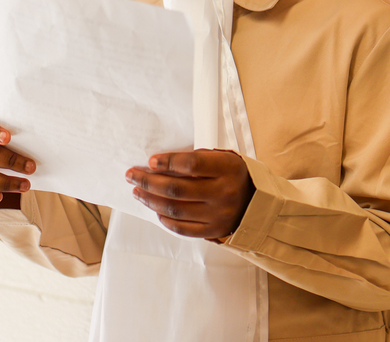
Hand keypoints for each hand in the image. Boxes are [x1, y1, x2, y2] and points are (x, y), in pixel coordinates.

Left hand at [126, 149, 254, 239]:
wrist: (257, 202)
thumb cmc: (232, 174)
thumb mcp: (222, 159)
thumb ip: (196, 160)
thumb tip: (159, 164)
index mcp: (227, 169)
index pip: (192, 164)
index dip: (168, 162)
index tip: (150, 161)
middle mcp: (223, 193)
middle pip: (177, 189)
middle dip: (148, 181)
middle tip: (132, 175)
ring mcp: (218, 215)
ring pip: (175, 209)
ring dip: (151, 200)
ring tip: (137, 191)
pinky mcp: (213, 231)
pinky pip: (182, 228)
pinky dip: (165, 218)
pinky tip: (155, 209)